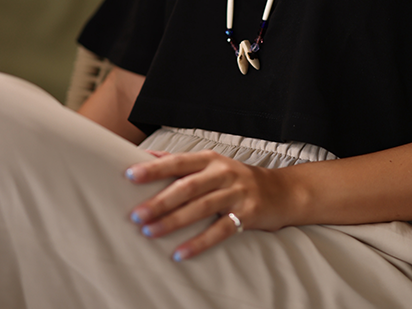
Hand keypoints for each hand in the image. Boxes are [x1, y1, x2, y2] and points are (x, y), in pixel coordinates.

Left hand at [125, 151, 294, 259]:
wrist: (281, 191)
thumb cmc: (237, 178)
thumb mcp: (212, 164)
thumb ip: (181, 161)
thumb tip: (147, 157)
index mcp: (211, 159)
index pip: (179, 162)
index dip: (155, 168)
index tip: (130, 175)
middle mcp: (223, 173)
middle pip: (188, 186)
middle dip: (160, 201)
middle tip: (136, 215)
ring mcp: (236, 193)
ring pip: (201, 208)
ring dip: (174, 221)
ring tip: (150, 233)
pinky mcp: (247, 214)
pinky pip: (220, 231)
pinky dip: (199, 243)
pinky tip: (180, 253)